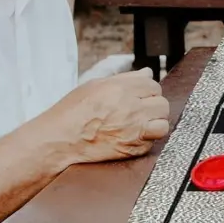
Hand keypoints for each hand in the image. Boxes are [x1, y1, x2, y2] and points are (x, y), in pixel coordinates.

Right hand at [43, 68, 169, 164]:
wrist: (60, 141)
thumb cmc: (72, 112)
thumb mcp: (96, 85)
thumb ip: (126, 78)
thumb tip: (147, 73)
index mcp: (121, 90)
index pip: (153, 85)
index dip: (147, 90)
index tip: (140, 95)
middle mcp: (131, 109)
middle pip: (162, 103)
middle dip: (153, 105)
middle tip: (141, 109)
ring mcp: (133, 130)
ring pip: (163, 123)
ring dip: (155, 122)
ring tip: (143, 123)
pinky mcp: (132, 149)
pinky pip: (153, 142)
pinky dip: (148, 140)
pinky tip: (135, 136)